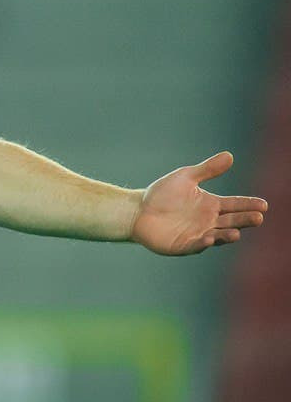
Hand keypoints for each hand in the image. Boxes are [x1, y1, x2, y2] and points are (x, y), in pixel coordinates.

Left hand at [132, 152, 268, 255]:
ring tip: (236, 233)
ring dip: (227, 235)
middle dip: (245, 220)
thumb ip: (207, 169)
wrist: (137, 209)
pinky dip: (204, 243)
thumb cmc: (162, 193)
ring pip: (218, 236)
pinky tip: (209, 238)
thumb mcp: (185, 177)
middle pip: (232, 221)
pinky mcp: (184, 245)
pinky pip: (196, 245)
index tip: (263, 204)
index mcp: (211, 205)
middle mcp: (209, 221)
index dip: (249, 204)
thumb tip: (230, 155)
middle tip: (258, 217)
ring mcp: (198, 234)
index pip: (235, 205)